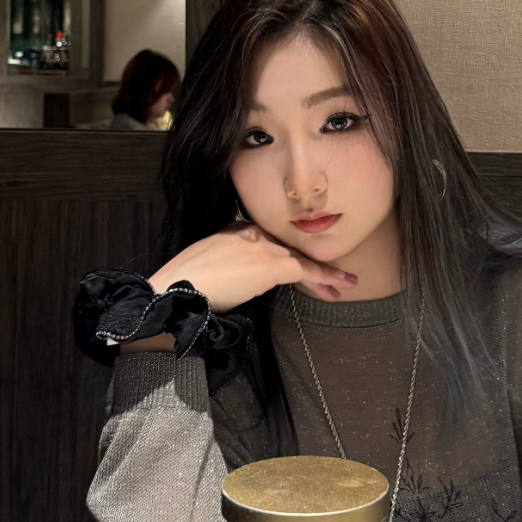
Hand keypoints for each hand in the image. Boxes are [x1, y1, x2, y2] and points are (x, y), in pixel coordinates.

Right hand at [147, 220, 357, 312]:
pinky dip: (324, 278)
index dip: (292, 260)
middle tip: (335, 279)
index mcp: (237, 230)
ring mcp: (263, 247)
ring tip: (345, 284)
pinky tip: (338, 286)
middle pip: (290, 250)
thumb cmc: (185, 287)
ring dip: (325, 275)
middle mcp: (253, 232)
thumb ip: (231, 265)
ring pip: (301, 260)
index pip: (273, 244)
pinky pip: (305, 271)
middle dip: (313, 267)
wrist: (176, 292)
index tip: (304, 272)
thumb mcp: (209, 265)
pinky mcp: (270, 264)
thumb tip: (244, 281)